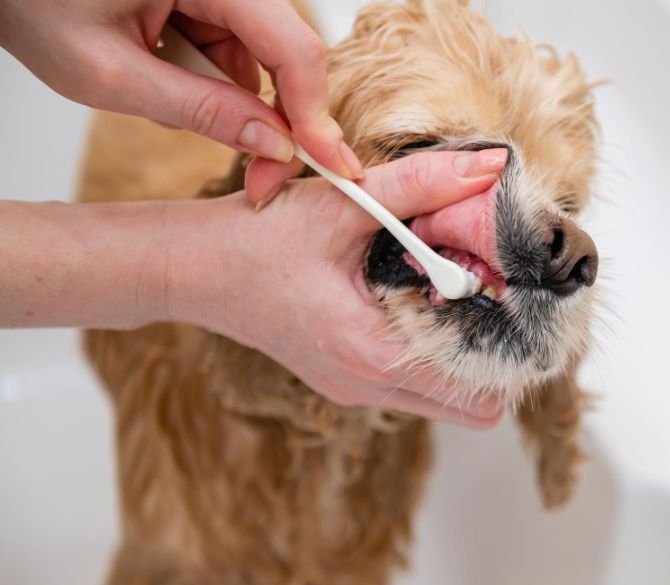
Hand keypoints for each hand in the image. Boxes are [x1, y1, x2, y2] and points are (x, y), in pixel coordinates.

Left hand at [0, 0, 361, 192]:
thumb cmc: (33, 4)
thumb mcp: (110, 74)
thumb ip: (199, 111)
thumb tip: (273, 144)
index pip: (291, 48)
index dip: (315, 113)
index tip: (330, 166)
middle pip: (287, 54)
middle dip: (277, 119)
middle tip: (261, 175)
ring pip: (259, 57)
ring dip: (232, 98)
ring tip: (162, 96)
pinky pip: (233, 49)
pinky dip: (212, 80)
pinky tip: (165, 74)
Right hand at [170, 148, 509, 427]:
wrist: (191, 269)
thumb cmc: (258, 238)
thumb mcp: (343, 204)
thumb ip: (421, 185)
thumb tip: (490, 167)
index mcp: (371, 355)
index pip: (481, 392)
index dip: (510, 345)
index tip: (508, 294)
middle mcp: (367, 387)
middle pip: (473, 408)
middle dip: (496, 355)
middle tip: (486, 293)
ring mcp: (355, 389)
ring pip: (444, 398)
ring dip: (461, 350)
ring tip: (446, 289)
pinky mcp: (346, 379)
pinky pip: (411, 382)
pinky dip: (428, 347)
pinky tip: (411, 294)